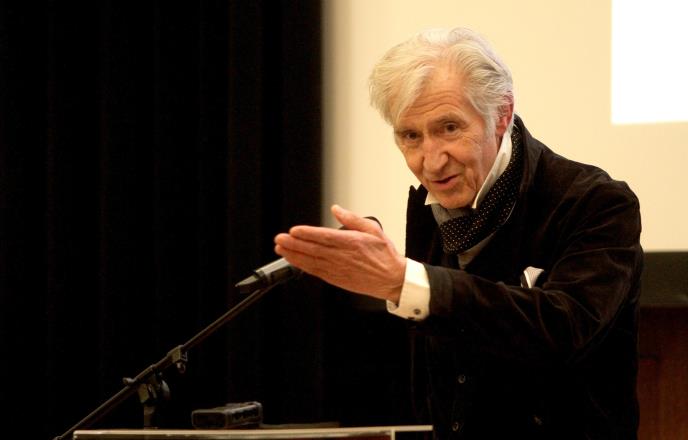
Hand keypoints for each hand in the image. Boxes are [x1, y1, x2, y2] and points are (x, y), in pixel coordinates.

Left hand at [274, 205, 405, 302]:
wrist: (392, 279)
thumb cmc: (384, 255)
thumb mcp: (373, 230)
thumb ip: (352, 219)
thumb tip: (336, 209)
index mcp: (352, 242)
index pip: (324, 237)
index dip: (307, 234)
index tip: (294, 230)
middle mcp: (343, 256)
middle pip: (313, 249)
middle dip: (294, 244)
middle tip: (280, 238)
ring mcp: (338, 269)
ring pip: (311, 261)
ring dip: (294, 255)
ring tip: (281, 248)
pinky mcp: (336, 278)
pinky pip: (316, 272)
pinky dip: (303, 266)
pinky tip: (294, 261)